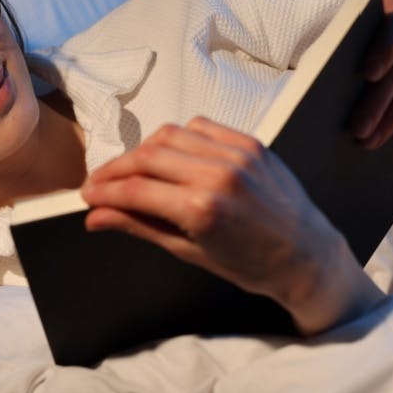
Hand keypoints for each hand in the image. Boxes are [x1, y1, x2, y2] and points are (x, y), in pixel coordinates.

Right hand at [80, 117, 383, 334]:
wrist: (305, 256)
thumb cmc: (250, 265)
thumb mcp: (189, 252)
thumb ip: (140, 226)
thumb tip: (96, 217)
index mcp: (201, 210)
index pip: (134, 189)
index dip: (103, 191)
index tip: (87, 196)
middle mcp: (217, 175)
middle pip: (146, 156)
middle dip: (114, 169)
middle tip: (99, 184)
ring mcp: (236, 155)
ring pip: (169, 135)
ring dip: (142, 151)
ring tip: (132, 170)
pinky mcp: (250, 143)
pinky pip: (201, 126)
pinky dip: (178, 137)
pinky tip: (170, 156)